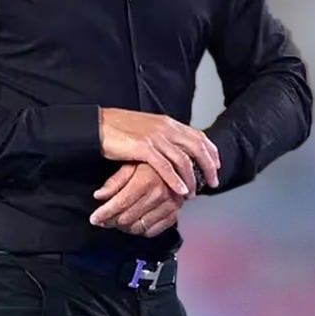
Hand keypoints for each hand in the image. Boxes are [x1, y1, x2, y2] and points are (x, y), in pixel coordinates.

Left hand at [90, 162, 185, 236]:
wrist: (178, 165)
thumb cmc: (151, 164)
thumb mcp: (130, 165)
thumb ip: (114, 182)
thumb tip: (99, 195)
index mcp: (145, 181)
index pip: (120, 203)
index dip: (104, 213)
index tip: (94, 218)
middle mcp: (159, 195)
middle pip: (128, 217)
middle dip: (110, 221)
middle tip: (102, 220)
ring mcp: (168, 206)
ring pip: (139, 227)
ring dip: (124, 227)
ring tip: (115, 221)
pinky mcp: (174, 214)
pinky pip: (153, 231)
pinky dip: (140, 231)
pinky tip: (132, 224)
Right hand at [98, 107, 218, 197]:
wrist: (97, 125)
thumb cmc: (117, 128)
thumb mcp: (145, 128)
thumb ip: (162, 135)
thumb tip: (173, 147)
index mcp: (167, 123)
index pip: (198, 136)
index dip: (211, 151)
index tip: (216, 164)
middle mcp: (166, 128)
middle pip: (197, 148)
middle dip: (209, 167)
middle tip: (213, 182)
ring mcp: (156, 138)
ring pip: (183, 160)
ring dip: (192, 178)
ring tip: (194, 192)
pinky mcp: (144, 148)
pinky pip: (166, 167)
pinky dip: (176, 180)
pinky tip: (181, 191)